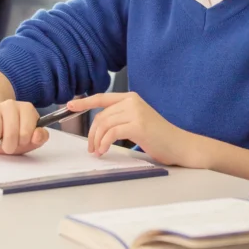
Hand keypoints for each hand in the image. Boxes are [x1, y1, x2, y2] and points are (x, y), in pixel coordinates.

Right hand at [0, 99, 48, 154]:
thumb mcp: (31, 138)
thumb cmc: (15, 134)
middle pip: (10, 133)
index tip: (22, 141)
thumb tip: (38, 135)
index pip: (26, 132)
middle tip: (9, 145)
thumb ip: (39, 137)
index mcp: (26, 108)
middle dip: (9, 146)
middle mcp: (10, 104)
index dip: (23, 142)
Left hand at [67, 92, 194, 165]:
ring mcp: (136, 112)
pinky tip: (104, 151)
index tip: (70, 105)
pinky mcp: (138, 125)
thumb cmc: (158, 137)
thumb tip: (98, 126)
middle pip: (100, 116)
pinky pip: (111, 133)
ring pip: (104, 124)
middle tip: (91, 148)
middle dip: (91, 133)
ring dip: (97, 141)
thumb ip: (120, 118)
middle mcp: (132, 101)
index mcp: (131, 98)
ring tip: (98, 152)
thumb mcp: (137, 121)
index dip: (84, 102)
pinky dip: (104, 143)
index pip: (102, 97)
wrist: (178, 144)